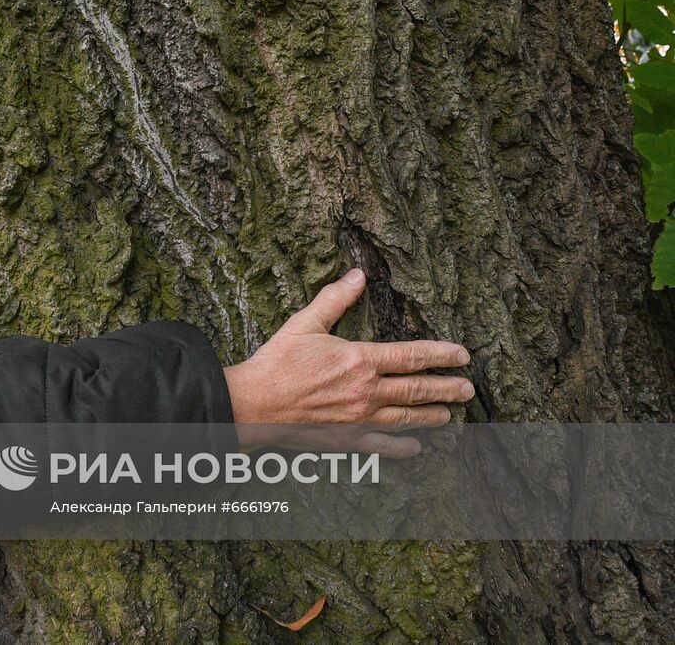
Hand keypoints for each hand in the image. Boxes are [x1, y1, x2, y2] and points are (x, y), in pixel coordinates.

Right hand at [222, 269, 472, 455]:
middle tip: (468, 388)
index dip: (441, 354)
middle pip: (418, 390)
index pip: (412, 356)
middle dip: (447, 388)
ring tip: (452, 414)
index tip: (462, 355)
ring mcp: (360, 419)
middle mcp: (367, 392)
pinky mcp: (348, 440)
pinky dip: (403, 447)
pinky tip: (416, 447)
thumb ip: (335, 299)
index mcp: (360, 360)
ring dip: (433, 415)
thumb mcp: (304, 323)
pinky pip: (384, 446)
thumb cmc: (277, 362)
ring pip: (407, 418)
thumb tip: (358, 275)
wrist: (254, 405)